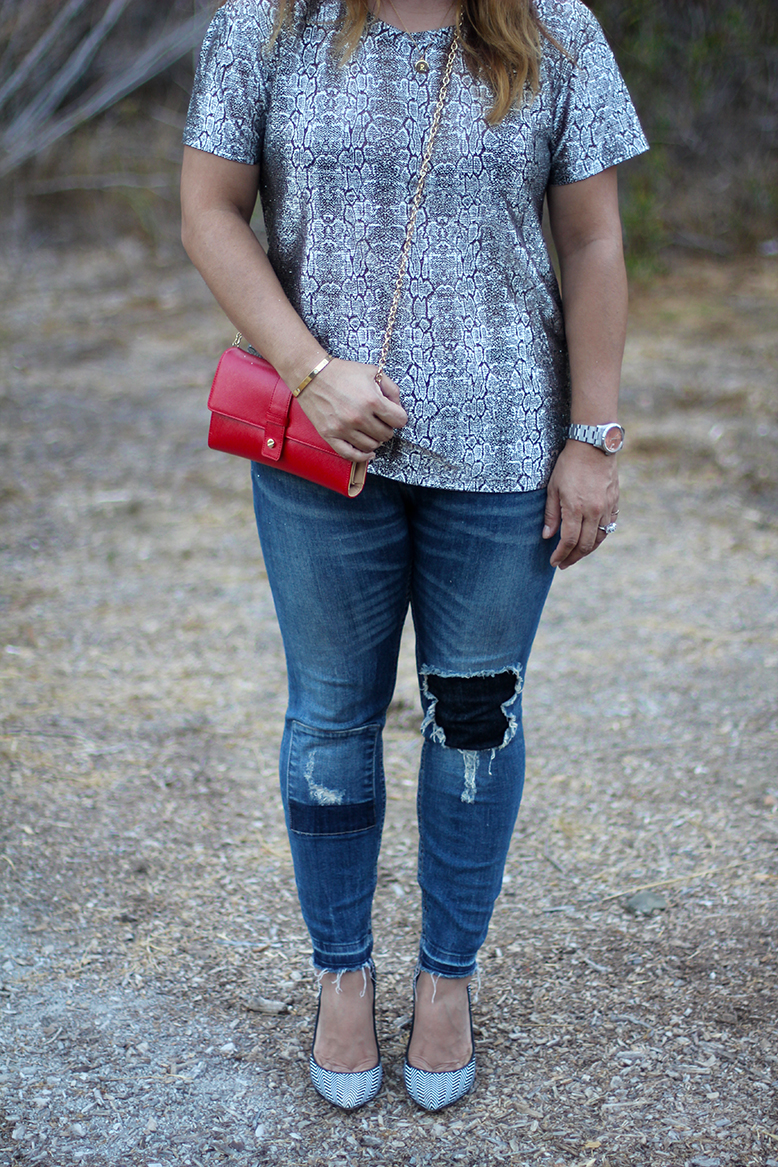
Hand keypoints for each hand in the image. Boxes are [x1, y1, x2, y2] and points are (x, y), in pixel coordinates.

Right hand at [296, 359, 407, 461]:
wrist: (311, 375)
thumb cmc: (342, 372)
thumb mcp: (372, 372)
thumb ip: (391, 388)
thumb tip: (398, 407)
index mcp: (372, 400)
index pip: (399, 420)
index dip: (399, 417)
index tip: (393, 415)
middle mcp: (358, 417)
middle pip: (386, 435)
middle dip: (387, 428)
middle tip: (380, 421)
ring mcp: (343, 428)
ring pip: (371, 446)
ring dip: (375, 440)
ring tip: (371, 431)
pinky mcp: (330, 435)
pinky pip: (351, 455)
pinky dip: (363, 457)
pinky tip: (368, 453)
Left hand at [542, 441, 619, 568]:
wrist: (594, 445)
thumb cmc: (569, 464)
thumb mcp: (553, 487)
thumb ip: (551, 514)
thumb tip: (547, 536)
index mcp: (575, 508)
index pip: (569, 541)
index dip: (561, 555)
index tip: (554, 562)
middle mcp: (594, 511)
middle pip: (585, 545)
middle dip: (573, 557)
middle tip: (563, 564)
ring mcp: (606, 508)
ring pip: (599, 538)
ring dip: (587, 550)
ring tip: (576, 555)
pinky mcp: (614, 502)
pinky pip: (609, 527)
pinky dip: (599, 537)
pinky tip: (591, 539)